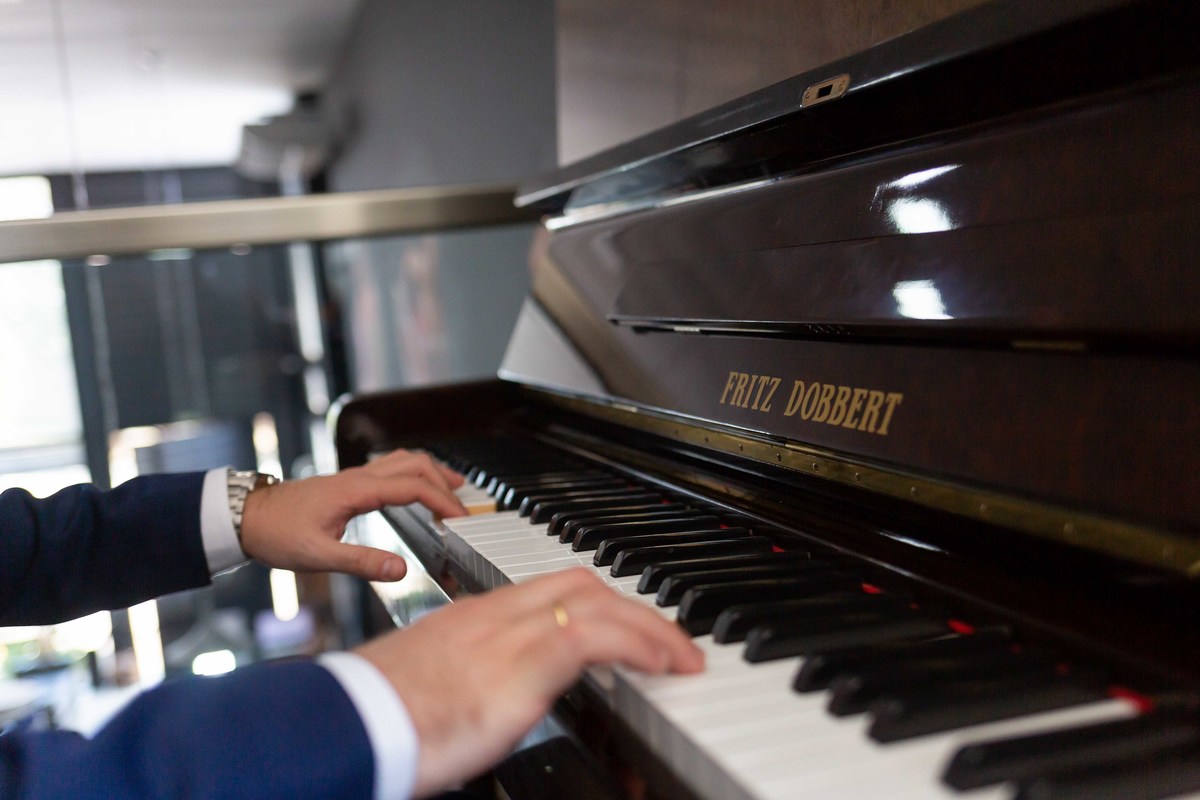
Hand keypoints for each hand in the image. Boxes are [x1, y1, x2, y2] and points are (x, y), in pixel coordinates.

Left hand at [239, 449, 466, 580]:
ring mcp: (353, 477)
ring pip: (402, 460)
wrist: (246, 517)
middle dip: (443, 480)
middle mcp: (357, 477)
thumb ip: (361, 563)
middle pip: (414, 464)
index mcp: (355, 490)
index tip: (460, 519)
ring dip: (430, 471)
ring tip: (452, 488)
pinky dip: (412, 475)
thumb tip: (400, 569)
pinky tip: (414, 491)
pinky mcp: (347, 484)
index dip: (441, 501)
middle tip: (464, 504)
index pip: (413, 487)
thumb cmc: (275, 533)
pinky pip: (389, 469)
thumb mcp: (318, 556)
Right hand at [354, 568, 704, 797]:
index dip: (602, 600)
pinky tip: (663, 663)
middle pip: (582, 583)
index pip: (552, 588)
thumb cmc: (380, 719)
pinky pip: (593, 636)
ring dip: (650, 625)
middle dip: (635, 606)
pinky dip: (638, 642)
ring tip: (680, 654)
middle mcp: (495, 616)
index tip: (629, 626)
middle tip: (669, 637)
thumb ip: (472, 682)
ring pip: (596, 601)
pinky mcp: (517, 671)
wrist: (347, 726)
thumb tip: (493, 705)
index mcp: (475, 617)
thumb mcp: (435, 689)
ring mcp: (507, 638)